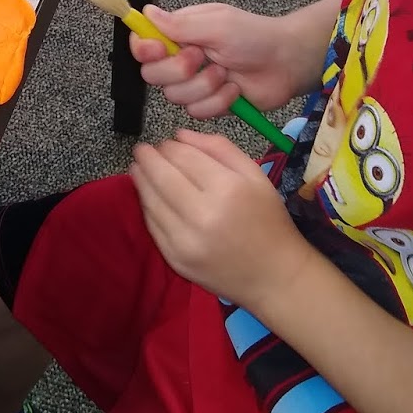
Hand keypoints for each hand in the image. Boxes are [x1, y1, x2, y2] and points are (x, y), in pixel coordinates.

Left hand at [129, 130, 305, 305]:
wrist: (273, 276)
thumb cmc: (268, 221)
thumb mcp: (255, 175)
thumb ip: (219, 148)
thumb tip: (180, 135)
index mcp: (227, 189)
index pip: (184, 157)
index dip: (169, 146)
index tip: (164, 142)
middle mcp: (203, 215)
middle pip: (162, 177)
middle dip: (147, 158)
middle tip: (142, 150)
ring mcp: (185, 241)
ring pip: (152, 201)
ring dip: (141, 180)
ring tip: (138, 168)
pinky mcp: (175, 259)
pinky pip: (152, 226)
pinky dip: (147, 206)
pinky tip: (148, 195)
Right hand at [130, 3, 306, 115]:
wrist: (286, 63)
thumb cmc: (255, 36)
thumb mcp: (218, 24)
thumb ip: (180, 24)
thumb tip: (147, 12)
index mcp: (180, 33)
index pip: (143, 44)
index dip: (144, 50)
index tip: (158, 49)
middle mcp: (182, 59)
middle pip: (152, 75)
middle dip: (178, 71)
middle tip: (202, 57)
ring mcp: (195, 84)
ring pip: (175, 97)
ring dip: (204, 86)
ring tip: (226, 73)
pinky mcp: (209, 104)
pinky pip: (197, 112)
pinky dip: (218, 101)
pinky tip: (234, 89)